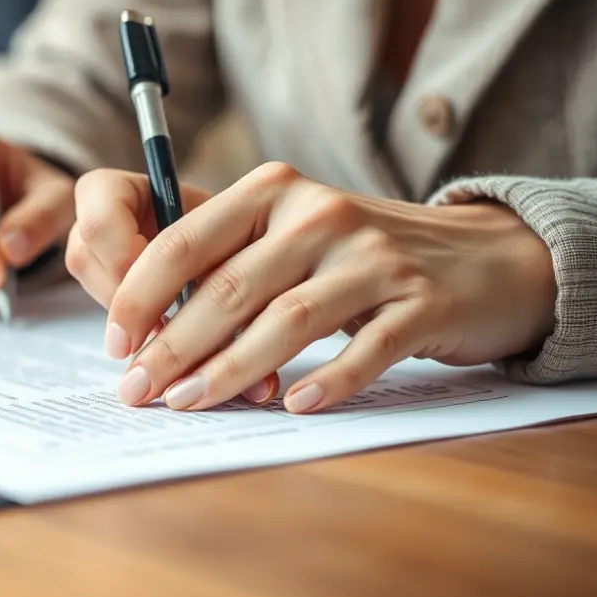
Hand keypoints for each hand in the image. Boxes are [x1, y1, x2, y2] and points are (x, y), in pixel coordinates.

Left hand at [67, 162, 556, 413]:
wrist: (482, 258)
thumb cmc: (358, 255)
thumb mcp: (290, 237)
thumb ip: (226, 265)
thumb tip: (146, 331)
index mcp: (274, 190)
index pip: (186, 241)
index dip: (140, 295)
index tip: (114, 345)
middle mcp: (320, 213)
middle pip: (228, 288)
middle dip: (173, 347)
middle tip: (137, 392)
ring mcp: (375, 257)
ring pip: (286, 321)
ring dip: (230, 371)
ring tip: (189, 405)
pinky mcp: (421, 304)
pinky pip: (365, 350)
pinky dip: (325, 381)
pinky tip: (291, 406)